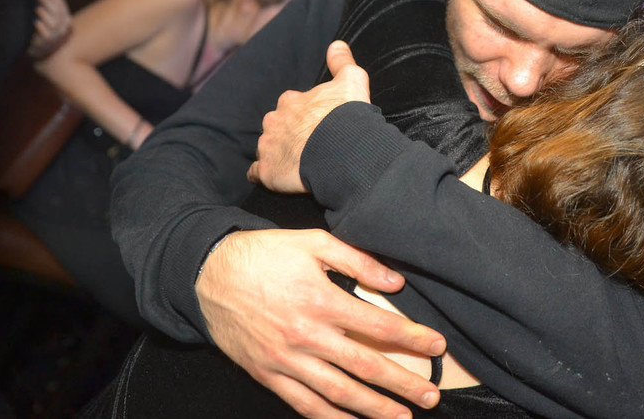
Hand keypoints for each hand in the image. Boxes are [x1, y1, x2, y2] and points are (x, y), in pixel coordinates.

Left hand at [28, 0, 72, 58]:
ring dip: (45, 14)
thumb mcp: (49, 17)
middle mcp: (62, 29)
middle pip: (58, 13)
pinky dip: (41, 27)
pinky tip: (35, 21)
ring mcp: (55, 37)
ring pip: (54, 23)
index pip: (62, 5)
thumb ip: (49, 4)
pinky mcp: (45, 44)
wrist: (41, 52)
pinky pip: (45, 35)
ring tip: (36, 7)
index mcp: (65, 20)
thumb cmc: (43, 31)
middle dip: (48, 1)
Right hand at [196, 228, 445, 417]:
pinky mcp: (268, 374)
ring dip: (374, 408)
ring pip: (338, 393)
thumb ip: (357, 260)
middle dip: (402, 383)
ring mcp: (286, 360)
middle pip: (365, 366)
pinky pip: (304, 404)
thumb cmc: (264, 254)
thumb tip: (396, 281)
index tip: (436, 345)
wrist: (207, 274)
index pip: (378, 325)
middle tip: (431, 396)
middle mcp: (306, 335)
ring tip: (402, 417)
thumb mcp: (312, 242)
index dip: (412, 338)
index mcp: (320, 300)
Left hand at [248, 41, 369, 191]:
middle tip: (306, 144)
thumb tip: (336, 44)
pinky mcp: (266, 171)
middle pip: (276, 126)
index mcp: (291, 100)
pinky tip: (276, 177)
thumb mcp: (352, 81)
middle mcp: (274, 120)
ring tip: (295, 163)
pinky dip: (263, 174)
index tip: (316, 123)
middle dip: (286, 132)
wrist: (342, 151)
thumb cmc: (347, 116)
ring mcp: (267, 147)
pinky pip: (257, 173)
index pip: (291, 105)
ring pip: (266, 148)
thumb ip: (342, 62)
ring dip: (277, 153)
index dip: (303, 114)